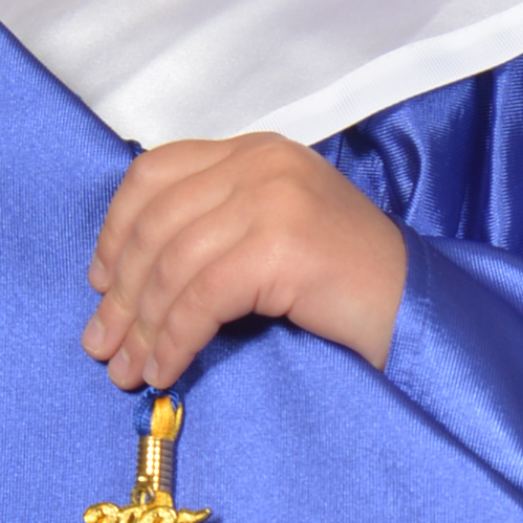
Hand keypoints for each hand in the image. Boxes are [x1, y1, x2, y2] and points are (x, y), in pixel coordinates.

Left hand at [81, 134, 406, 391]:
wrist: (422, 314)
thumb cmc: (348, 289)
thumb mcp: (273, 235)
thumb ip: (214, 230)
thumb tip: (122, 282)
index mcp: (255, 151)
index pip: (155, 173)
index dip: (115, 230)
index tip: (99, 284)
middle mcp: (261, 161)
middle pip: (155, 222)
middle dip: (119, 293)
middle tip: (103, 348)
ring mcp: (274, 198)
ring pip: (172, 264)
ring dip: (142, 327)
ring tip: (129, 372)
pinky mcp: (282, 244)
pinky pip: (201, 297)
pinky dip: (174, 339)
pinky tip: (167, 372)